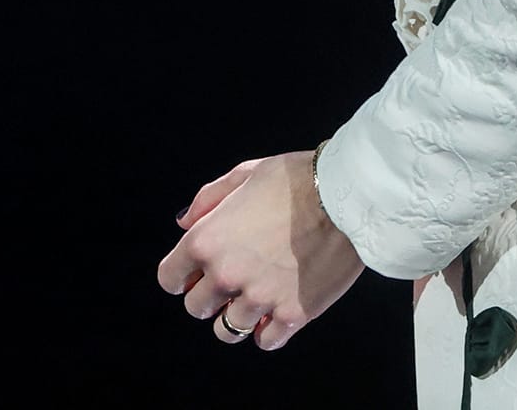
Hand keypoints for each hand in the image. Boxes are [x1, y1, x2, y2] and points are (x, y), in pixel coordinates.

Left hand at [158, 150, 363, 350]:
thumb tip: (184, 225)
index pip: (169, 278)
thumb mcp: (243, 175)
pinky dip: (267, 331)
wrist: (347, 198)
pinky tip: (275, 312)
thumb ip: (207, 201)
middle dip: (207, 297)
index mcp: (206, 240)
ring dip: (236, 316)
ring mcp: (260, 299)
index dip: (180, 276)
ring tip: (253, 300)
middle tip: (228, 284)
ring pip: (228, 331)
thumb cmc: (296, 180)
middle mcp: (226, 274)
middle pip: (197, 308)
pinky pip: (266, 341)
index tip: (192, 276)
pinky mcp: (293, 315)